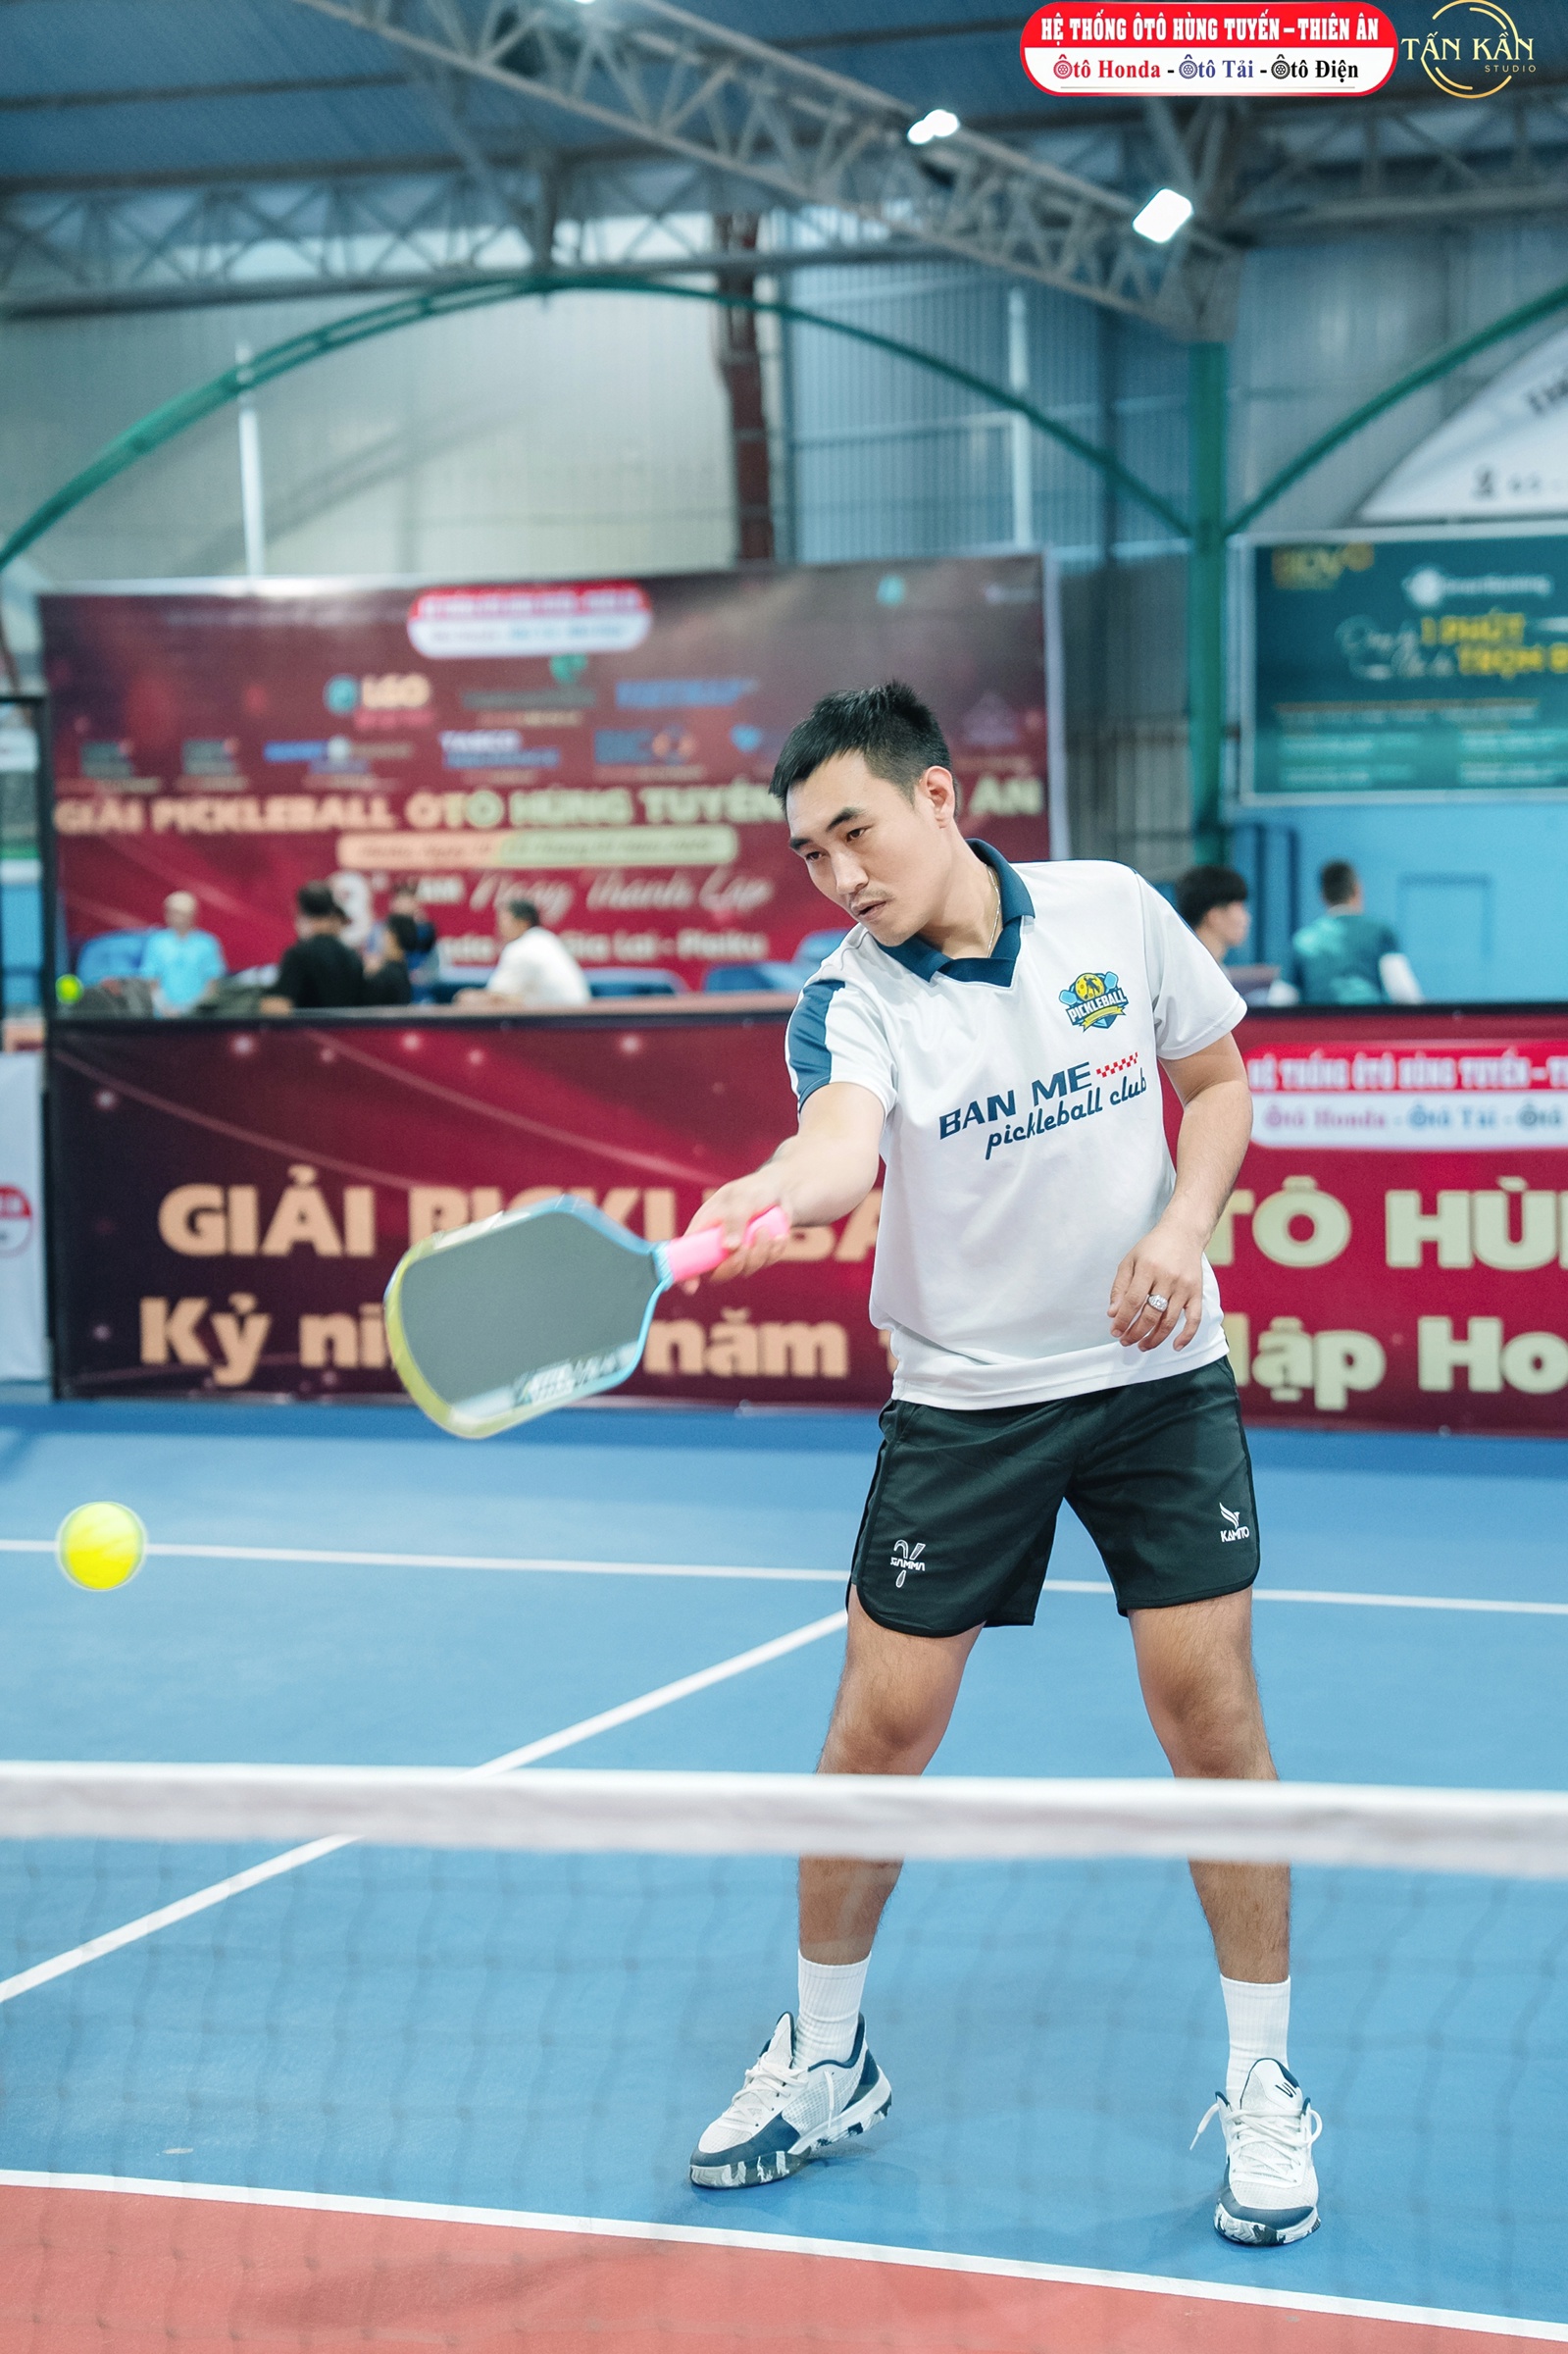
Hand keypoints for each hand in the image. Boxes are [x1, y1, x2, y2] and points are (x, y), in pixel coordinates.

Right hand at [681, 1173, 792, 1284]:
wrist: (777, 1191)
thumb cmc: (751, 1192)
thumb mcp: (740, 1201)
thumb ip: (733, 1222)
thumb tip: (729, 1248)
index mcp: (703, 1232)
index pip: (686, 1258)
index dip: (685, 1275)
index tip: (692, 1287)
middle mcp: (717, 1247)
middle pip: (716, 1274)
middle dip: (732, 1265)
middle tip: (744, 1248)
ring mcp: (738, 1254)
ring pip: (745, 1270)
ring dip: (758, 1252)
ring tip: (764, 1229)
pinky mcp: (758, 1256)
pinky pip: (766, 1263)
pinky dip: (774, 1250)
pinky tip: (778, 1235)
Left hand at [1107, 1214, 1206, 1352]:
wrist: (1183, 1234)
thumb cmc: (1153, 1248)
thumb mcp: (1130, 1261)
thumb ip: (1119, 1287)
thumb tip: (1113, 1314)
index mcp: (1148, 1268)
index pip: (1133, 1301)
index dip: (1123, 1320)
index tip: (1115, 1332)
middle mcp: (1168, 1278)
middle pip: (1151, 1314)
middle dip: (1135, 1333)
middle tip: (1125, 1341)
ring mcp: (1184, 1287)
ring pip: (1169, 1321)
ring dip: (1154, 1338)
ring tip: (1142, 1346)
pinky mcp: (1197, 1292)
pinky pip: (1195, 1319)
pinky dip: (1187, 1335)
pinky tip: (1175, 1346)